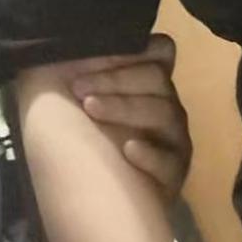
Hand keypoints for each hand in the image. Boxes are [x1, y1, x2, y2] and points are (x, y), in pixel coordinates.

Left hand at [69, 33, 191, 202]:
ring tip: (90, 109)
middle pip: (157, 78)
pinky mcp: (174, 173)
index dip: (131, 49)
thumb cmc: (75, 142)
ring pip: (164, 112)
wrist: (83, 201)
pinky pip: (169, 160)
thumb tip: (67, 40)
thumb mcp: (69, 98)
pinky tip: (128, 150)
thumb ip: (73, 66)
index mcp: (145, 84)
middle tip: (77, 88)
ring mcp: (174, 140)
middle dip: (115, 79)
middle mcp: (165, 106)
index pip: (160, 50)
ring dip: (124, 107)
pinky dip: (149, 154)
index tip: (91, 55)